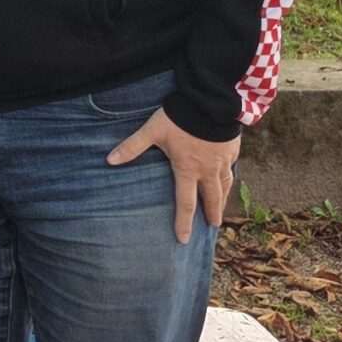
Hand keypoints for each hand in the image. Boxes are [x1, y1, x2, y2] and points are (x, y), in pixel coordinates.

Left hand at [106, 109, 239, 244]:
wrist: (211, 102)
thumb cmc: (180, 117)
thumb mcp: (152, 131)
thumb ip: (132, 147)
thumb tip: (109, 160)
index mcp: (187, 169)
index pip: (185, 203)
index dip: (184, 222)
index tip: (184, 239)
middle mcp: (208, 170)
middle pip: (212, 198)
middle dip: (212, 214)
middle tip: (213, 227)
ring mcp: (223, 160)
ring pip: (225, 185)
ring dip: (223, 198)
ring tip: (221, 208)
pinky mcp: (232, 149)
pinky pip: (231, 168)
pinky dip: (229, 177)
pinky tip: (228, 178)